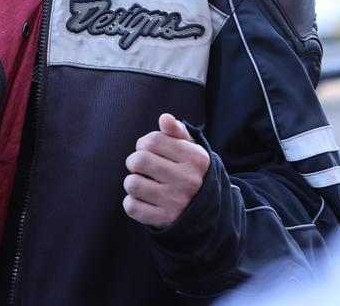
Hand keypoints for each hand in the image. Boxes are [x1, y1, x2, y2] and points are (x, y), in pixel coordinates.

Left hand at [123, 113, 210, 228]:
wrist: (208, 213)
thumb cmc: (192, 172)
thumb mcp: (192, 150)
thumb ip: (177, 131)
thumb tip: (164, 118)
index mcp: (196, 159)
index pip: (152, 141)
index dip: (144, 143)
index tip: (148, 149)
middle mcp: (189, 181)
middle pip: (138, 160)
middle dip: (134, 161)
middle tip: (142, 167)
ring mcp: (177, 202)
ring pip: (132, 184)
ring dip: (133, 182)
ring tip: (144, 183)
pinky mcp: (165, 220)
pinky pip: (131, 207)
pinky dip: (132, 202)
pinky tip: (144, 200)